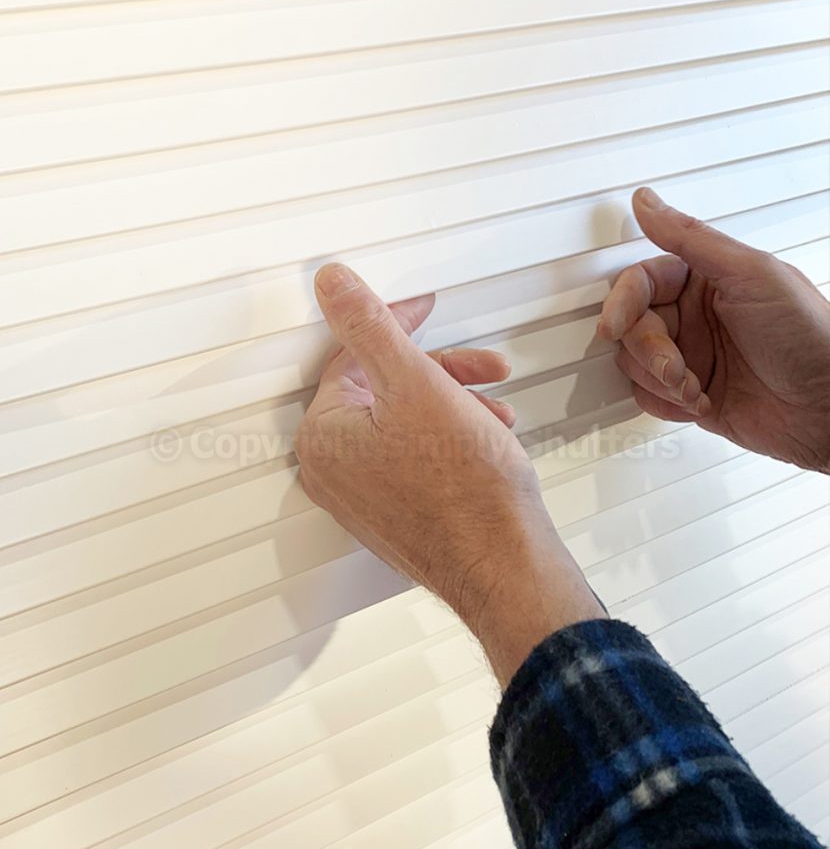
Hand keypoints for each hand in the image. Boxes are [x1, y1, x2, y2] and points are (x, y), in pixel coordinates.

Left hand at [297, 265, 602, 686]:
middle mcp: (333, 471)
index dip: (398, 324)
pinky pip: (416, 457)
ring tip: (496, 412)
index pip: (352, 355)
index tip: (426, 311)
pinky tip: (489, 439)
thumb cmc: (467, 489)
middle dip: (442, 372)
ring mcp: (362, 498)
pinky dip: (452, 438)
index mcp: (325, 435)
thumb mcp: (416, 384)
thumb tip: (331, 284)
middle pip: (383, 389)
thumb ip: (369, 326)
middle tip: (484, 368)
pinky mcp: (394, 515)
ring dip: (455, 403)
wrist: (505, 565)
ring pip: (406, 422)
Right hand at [599, 188, 829, 472]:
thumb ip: (691, 238)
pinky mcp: (690, 395)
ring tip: (693, 385)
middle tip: (673, 364)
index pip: (642, 281)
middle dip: (649, 350)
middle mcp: (695, 317)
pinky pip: (649, 397)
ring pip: (635, 363)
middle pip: (633, 325)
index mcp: (707, 279)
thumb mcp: (751, 274)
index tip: (616, 323)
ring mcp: (692, 357)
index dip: (623, 301)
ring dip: (660, 379)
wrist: (829, 408)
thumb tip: (647, 203)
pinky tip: (697, 400)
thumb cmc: (810, 338)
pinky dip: (666, 403)